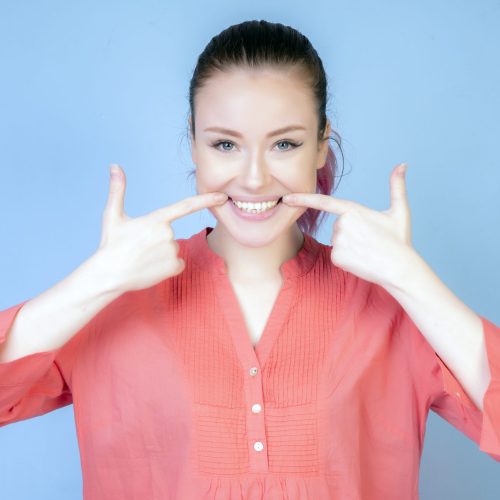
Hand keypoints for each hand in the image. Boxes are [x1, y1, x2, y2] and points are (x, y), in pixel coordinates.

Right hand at [96, 163, 227, 292]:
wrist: (109, 274)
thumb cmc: (111, 244)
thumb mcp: (113, 215)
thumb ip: (117, 190)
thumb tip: (115, 165)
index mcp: (156, 219)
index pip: (186, 206)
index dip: (207, 200)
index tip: (223, 196)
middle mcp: (168, 234)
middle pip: (170, 234)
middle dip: (157, 240)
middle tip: (139, 248)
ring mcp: (172, 251)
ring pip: (173, 249)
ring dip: (160, 254)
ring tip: (142, 258)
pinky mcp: (174, 267)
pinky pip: (177, 263)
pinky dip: (166, 266)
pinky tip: (150, 268)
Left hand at [282, 163, 414, 287]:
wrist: (400, 269)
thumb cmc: (400, 240)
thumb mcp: (399, 211)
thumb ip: (397, 186)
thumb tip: (402, 164)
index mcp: (353, 210)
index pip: (323, 201)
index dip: (302, 199)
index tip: (286, 198)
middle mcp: (342, 224)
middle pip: (338, 225)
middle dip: (351, 232)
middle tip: (371, 240)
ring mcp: (337, 242)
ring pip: (338, 240)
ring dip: (350, 245)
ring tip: (368, 250)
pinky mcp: (336, 257)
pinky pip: (337, 255)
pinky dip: (348, 258)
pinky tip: (361, 260)